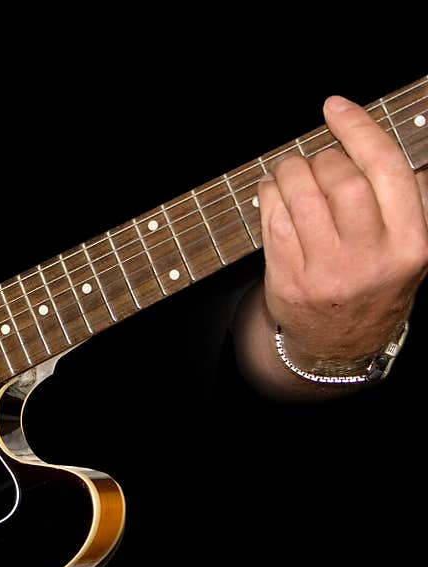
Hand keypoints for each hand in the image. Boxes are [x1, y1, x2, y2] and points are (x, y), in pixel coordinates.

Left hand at [258, 95, 427, 372]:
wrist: (340, 345)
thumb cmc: (374, 284)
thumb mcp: (408, 249)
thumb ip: (404, 201)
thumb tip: (370, 142)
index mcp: (411, 244)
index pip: (385, 170)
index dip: (358, 129)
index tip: (335, 106)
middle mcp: (371, 259)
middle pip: (341, 179)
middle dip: (323, 157)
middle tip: (317, 161)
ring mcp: (327, 272)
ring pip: (302, 195)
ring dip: (290, 169)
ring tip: (291, 170)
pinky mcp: (290, 280)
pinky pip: (273, 220)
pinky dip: (269, 194)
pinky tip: (274, 191)